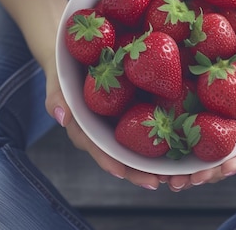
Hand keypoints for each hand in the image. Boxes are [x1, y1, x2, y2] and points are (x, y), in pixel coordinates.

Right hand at [43, 60, 163, 190]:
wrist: (79, 54)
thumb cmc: (66, 70)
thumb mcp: (57, 79)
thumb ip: (56, 96)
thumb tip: (60, 117)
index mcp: (84, 130)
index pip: (96, 149)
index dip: (109, 161)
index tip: (121, 172)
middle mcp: (102, 133)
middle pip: (120, 157)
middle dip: (136, 171)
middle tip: (155, 182)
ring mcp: (118, 125)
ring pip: (134, 148)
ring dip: (151, 161)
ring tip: (171, 173)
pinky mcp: (131, 114)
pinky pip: (146, 128)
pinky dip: (160, 137)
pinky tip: (179, 143)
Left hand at [165, 55, 235, 191]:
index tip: (225, 168)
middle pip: (223, 163)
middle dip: (207, 175)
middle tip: (186, 181)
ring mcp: (223, 137)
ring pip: (206, 160)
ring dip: (189, 173)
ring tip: (170, 181)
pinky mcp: (207, 129)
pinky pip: (193, 145)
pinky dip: (179, 156)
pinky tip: (162, 165)